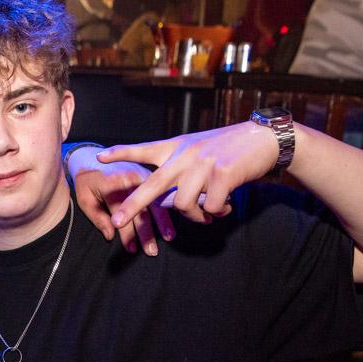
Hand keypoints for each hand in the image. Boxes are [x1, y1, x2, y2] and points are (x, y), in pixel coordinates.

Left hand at [68, 145, 174, 253]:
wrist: (90, 155)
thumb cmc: (86, 180)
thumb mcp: (84, 198)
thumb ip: (97, 217)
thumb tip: (111, 236)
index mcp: (112, 185)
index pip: (122, 214)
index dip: (127, 233)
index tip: (131, 249)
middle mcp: (129, 180)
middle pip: (140, 209)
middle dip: (146, 232)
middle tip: (151, 251)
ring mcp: (140, 176)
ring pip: (153, 201)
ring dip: (162, 221)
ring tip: (168, 237)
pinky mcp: (146, 175)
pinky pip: (158, 192)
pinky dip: (166, 207)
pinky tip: (171, 215)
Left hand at [97, 121, 277, 225]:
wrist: (263, 139)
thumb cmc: (229, 149)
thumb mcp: (199, 149)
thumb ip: (180, 170)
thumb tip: (167, 202)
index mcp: (177, 148)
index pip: (144, 149)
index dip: (121, 153)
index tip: (99, 157)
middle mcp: (186, 155)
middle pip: (153, 184)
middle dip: (132, 205)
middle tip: (116, 222)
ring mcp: (203, 164)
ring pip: (184, 204)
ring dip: (195, 217)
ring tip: (209, 215)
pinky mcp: (222, 174)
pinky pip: (210, 208)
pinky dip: (218, 213)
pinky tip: (226, 206)